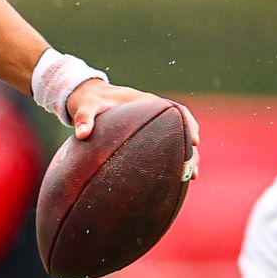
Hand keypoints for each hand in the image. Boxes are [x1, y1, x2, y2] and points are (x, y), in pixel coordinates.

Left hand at [68, 81, 202, 178]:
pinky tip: (171, 178)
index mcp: (146, 103)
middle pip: (182, 130)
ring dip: (186, 157)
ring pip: (176, 141)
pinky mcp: (147, 136)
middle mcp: (154, 114)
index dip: (189, 124)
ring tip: (190, 177)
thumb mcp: (85, 106)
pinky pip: (163, 146)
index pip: (177, 111)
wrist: (88, 99)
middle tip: (193, 169)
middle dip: (191, 150)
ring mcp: (152, 126)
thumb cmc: (89, 102)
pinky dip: (170, 159)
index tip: (195, 141)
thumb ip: (83, 118)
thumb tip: (81, 135)